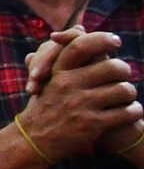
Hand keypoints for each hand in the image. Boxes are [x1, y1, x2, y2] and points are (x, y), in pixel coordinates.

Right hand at [22, 26, 140, 155]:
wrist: (35, 140)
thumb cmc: (45, 105)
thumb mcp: (48, 77)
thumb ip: (64, 55)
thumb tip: (81, 29)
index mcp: (58, 71)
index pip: (80, 45)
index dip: (102, 39)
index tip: (115, 41)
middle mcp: (69, 85)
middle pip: (112, 67)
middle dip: (124, 70)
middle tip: (124, 75)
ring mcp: (81, 104)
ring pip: (124, 90)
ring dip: (130, 93)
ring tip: (127, 97)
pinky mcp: (93, 124)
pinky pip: (126, 112)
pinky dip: (134, 112)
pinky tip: (130, 112)